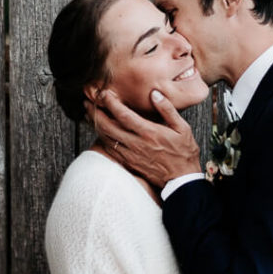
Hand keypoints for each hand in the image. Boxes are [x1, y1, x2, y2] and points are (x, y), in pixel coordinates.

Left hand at [84, 89, 201, 187]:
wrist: (182, 180)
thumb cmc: (184, 153)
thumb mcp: (182, 128)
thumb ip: (167, 110)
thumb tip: (154, 94)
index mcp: (149, 132)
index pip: (123, 114)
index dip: (110, 103)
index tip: (104, 94)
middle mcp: (137, 144)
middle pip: (108, 126)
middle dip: (95, 113)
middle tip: (88, 103)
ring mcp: (131, 155)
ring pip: (106, 138)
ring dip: (95, 125)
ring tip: (89, 114)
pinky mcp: (129, 163)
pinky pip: (110, 150)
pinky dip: (102, 139)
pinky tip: (99, 132)